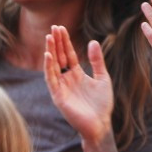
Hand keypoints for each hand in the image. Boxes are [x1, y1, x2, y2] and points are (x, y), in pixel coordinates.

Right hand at [43, 25, 112, 145]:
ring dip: (51, 51)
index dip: (65, 41)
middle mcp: (66, 79)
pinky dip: (49, 67)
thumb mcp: (103, 78)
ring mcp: (61, 87)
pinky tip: (48, 55)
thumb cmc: (102, 104)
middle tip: (53, 27)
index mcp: (76, 74)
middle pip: (59, 57)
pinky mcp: (58, 96)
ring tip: (49, 37)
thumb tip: (93, 41)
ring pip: (53, 66)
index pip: (68, 54)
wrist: (101, 125)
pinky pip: (51, 79)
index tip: (61, 27)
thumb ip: (97, 61)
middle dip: (56, 42)